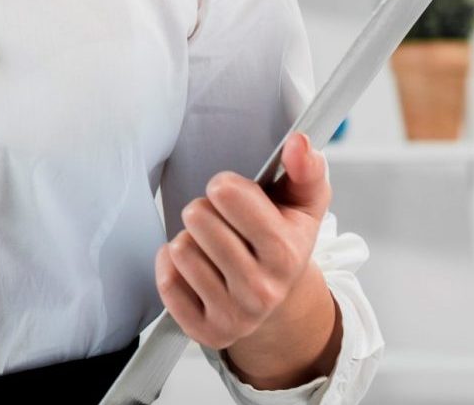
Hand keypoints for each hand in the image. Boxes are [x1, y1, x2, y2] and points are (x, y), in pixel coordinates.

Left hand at [156, 133, 341, 387]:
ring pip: (179, 248)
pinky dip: (172, 268)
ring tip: (212, 248)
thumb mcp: (303, 206)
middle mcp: (262, 289)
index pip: (226, 193)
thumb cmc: (283, 242)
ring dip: (188, 241)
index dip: (224, 186)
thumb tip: (300, 143)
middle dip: (203, 212)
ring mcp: (234, 314)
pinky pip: (167, 280)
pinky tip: (197, 270)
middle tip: (221, 224)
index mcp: (286, 252)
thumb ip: (306, 170)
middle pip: (196, 218)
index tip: (233, 197)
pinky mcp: (205, 331)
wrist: (279, 304)